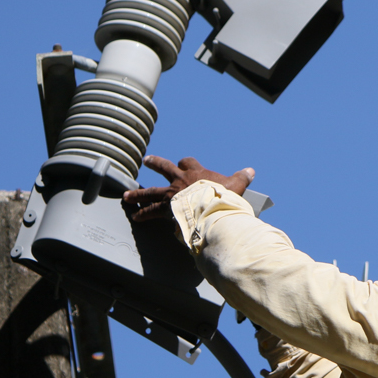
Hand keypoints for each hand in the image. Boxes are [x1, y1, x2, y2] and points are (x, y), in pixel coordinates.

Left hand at [122, 155, 254, 221]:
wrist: (210, 207)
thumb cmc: (223, 196)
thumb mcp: (236, 184)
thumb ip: (241, 177)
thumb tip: (250, 171)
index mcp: (196, 173)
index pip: (188, 163)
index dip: (185, 163)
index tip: (183, 163)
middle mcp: (180, 180)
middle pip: (164, 168)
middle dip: (155, 164)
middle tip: (146, 161)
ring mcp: (170, 193)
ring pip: (150, 190)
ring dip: (138, 192)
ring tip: (126, 195)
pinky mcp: (165, 208)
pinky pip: (150, 210)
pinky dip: (142, 213)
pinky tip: (135, 216)